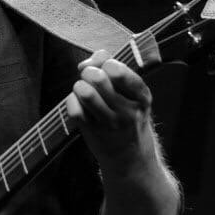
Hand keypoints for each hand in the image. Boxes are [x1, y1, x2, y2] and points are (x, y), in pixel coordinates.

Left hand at [65, 49, 156, 172]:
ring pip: (86, 93)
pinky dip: (72, 101)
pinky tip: (78, 102)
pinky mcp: (93, 132)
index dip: (106, 64)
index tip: (106, 67)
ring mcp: (110, 123)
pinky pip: (74, 109)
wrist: (130, 156)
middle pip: (99, 79)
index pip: (119, 72)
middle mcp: (128, 111)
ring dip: (79, 86)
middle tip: (90, 77)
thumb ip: (114, 68)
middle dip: (89, 72)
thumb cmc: (128, 116)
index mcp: (142, 97)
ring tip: (83, 89)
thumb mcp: (132, 94)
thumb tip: (94, 58)